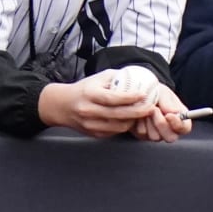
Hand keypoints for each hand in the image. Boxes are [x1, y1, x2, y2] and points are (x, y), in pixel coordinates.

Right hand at [37, 70, 156, 136]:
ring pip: (118, 126)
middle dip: (138, 112)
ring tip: (141, 113)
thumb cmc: (83, 90)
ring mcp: (91, 124)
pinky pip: (114, 132)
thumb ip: (117, 77)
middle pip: (118, 114)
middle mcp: (89, 111)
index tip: (144, 94)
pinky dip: (124, 126)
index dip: (130, 98)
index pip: (113, 98)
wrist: (62, 106)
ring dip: (133, 120)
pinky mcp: (94, 134)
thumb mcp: (97, 78)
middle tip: (150, 107)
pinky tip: (130, 119)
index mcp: (90, 95)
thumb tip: (138, 78)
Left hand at [130, 83, 194, 142]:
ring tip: (146, 109)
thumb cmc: (155, 92)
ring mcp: (157, 133)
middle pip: (171, 137)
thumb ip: (168, 102)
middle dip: (161, 124)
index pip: (185, 128)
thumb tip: (174, 112)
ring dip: (149, 122)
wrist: (138, 93)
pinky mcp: (144, 135)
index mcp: (180, 118)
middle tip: (154, 109)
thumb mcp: (163, 92)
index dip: (178, 124)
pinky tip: (139, 114)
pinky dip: (139, 122)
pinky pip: (142, 133)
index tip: (168, 115)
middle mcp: (170, 129)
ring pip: (155, 137)